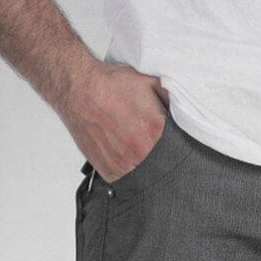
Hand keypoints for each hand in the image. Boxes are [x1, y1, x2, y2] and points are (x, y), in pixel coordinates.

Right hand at [57, 57, 168, 182]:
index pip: (177, 148)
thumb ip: (169, 100)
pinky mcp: (109, 172)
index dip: (173, 143)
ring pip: (142, 172)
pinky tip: (118, 151)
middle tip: (142, 137)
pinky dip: (123, 167)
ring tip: (128, 142)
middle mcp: (140, 152)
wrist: (79, 89)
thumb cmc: (110, 85)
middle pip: (160, 163)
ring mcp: (124, 165)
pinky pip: (124, 178)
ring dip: (139, 162)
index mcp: (156, 132)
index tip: (166, 139)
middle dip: (156, 152)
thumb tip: (180, 111)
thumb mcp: (149, 83)